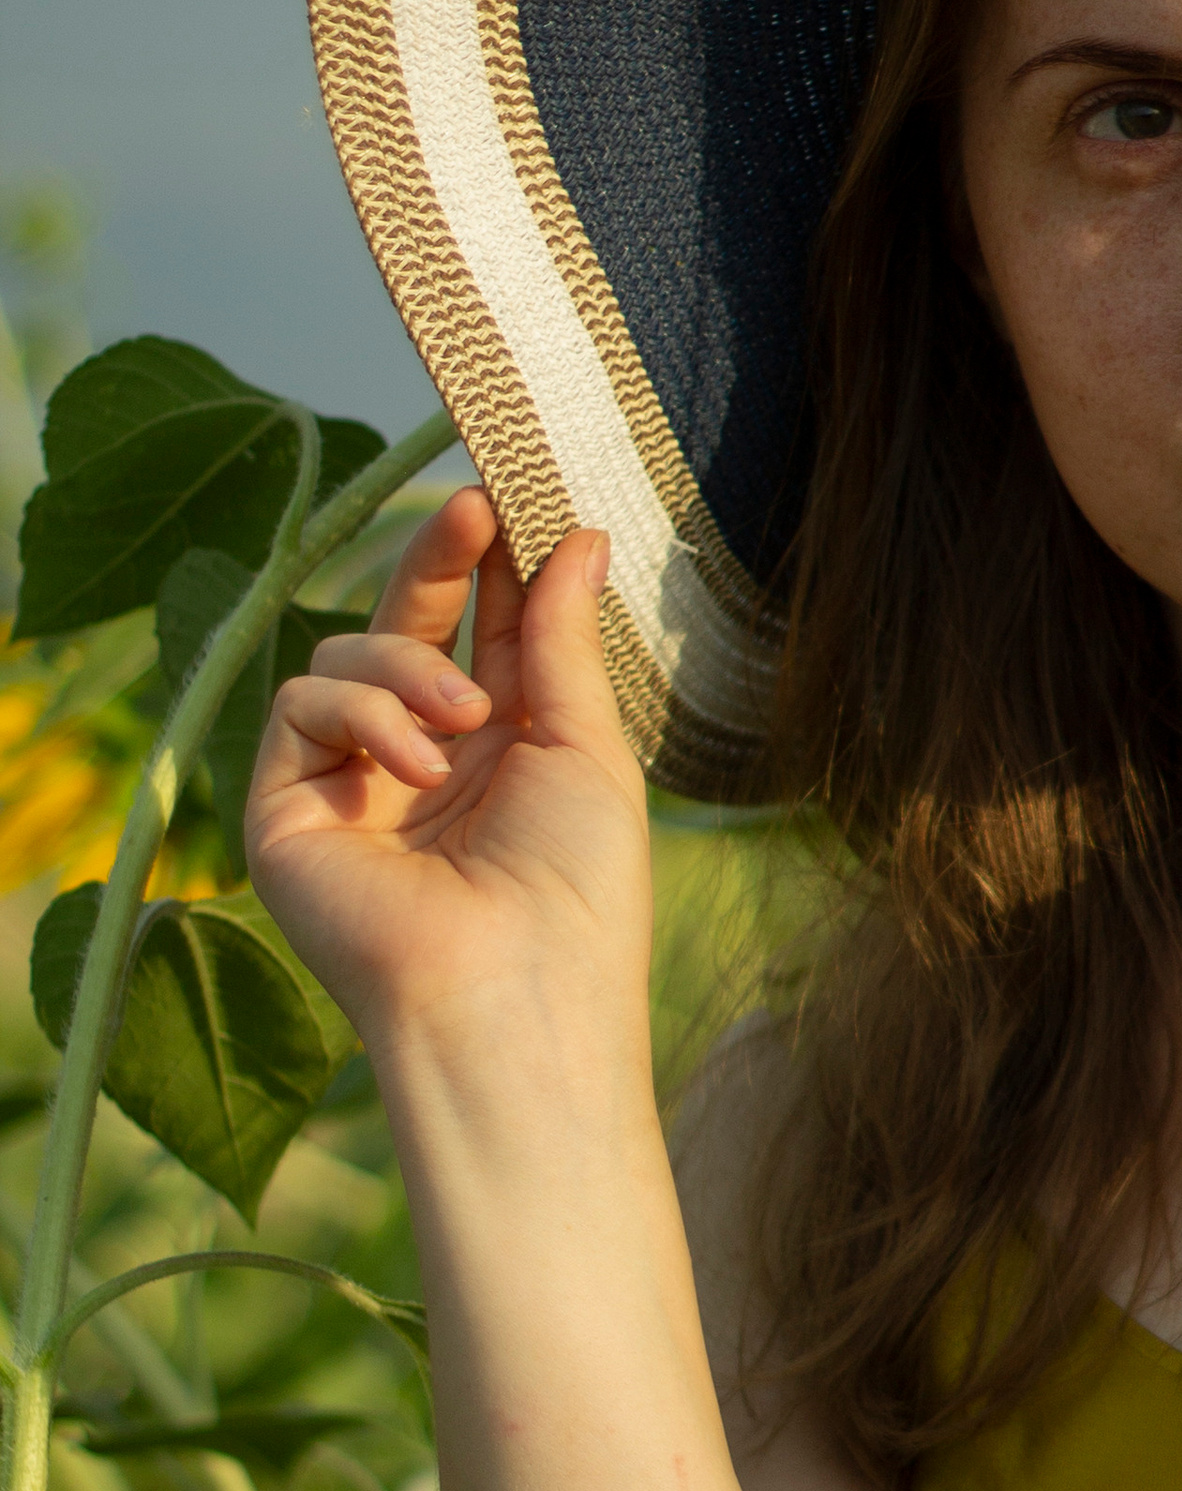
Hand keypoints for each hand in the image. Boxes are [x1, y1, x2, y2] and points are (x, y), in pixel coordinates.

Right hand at [244, 485, 652, 1060]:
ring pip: (346, 653)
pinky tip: (420, 767)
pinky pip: (300, 703)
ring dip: (411, 668)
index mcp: (505, 749)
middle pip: (409, 625)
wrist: (514, 996)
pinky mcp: (286, 808)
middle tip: (475, 508)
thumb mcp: (585, 746)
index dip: (497, 564)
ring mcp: (350, 784)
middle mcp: (424, 760)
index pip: (488, 630)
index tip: (516, 495)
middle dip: (440, 561)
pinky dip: (362, 713)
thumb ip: (561, 638)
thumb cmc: (577, 890)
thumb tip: (576, 535)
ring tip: (468, 724)